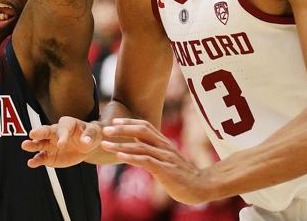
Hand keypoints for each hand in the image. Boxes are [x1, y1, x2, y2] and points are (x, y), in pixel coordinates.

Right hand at [21, 116, 101, 167]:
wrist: (87, 145)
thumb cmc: (91, 134)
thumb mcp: (94, 133)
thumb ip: (89, 136)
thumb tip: (85, 142)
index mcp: (66, 124)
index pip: (62, 129)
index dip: (62, 136)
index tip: (61, 144)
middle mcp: (55, 132)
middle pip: (45, 131)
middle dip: (39, 132)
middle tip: (32, 134)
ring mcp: (50, 144)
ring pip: (40, 144)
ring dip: (32, 145)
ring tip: (25, 145)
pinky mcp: (49, 156)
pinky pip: (41, 158)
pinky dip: (36, 160)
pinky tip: (31, 163)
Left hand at [101, 118, 215, 203]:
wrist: (201, 186)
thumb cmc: (181, 174)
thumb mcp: (166, 158)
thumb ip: (153, 150)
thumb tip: (136, 144)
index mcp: (163, 142)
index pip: (145, 125)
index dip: (129, 122)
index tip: (114, 121)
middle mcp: (164, 146)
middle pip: (141, 131)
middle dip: (121, 129)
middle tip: (104, 129)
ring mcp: (165, 157)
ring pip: (140, 146)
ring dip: (120, 145)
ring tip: (105, 144)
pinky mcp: (165, 170)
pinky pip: (146, 161)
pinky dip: (131, 157)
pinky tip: (119, 157)